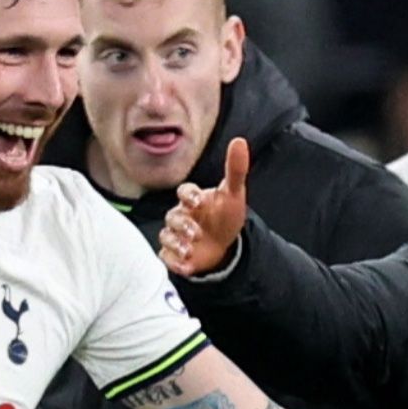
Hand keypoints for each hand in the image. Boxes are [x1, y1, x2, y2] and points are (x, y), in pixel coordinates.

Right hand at [160, 136, 250, 276]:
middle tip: (195, 232)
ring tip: (189, 250)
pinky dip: (174, 263)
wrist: (224, 245)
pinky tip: (186, 266)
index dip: (190, 195)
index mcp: (193, 199)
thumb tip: (240, 141)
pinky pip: (167, 258)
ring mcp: (175, 235)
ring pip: (167, 237)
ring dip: (176, 243)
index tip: (198, 201)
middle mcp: (181, 216)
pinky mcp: (174, 254)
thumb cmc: (224, 215)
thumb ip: (236, 169)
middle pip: (173, 216)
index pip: (185, 191)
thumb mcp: (234, 193)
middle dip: (182, 224)